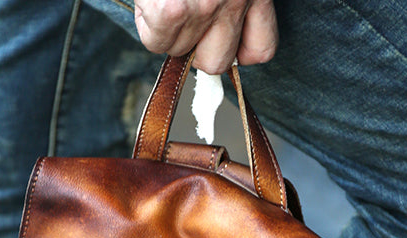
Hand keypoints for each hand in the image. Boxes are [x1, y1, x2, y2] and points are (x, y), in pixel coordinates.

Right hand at [134, 0, 277, 74]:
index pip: (261, 49)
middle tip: (181, 12)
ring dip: (166, 31)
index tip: (224, 37)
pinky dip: (146, 23)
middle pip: (217, 62)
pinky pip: (157, 43)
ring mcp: (207, 6)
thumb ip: (230, 0)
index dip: (239, 49)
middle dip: (194, 46)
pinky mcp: (174, 10)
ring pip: (182, 54)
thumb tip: (212, 40)